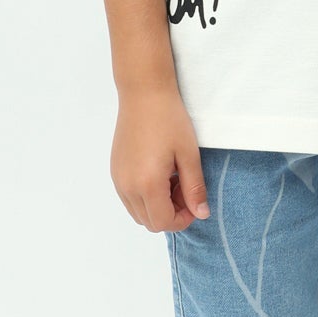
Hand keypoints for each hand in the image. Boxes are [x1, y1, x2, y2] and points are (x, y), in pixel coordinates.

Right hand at [110, 88, 210, 232]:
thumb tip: (202, 214)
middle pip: (149, 222)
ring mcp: (118, 179)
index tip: (194, 201)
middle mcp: (127, 186)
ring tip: (172, 180)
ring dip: (158, 206)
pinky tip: (159, 174)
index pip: (163, 222)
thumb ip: (195, 188)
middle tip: (185, 188)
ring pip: (138, 213)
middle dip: (171, 213)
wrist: (144, 94)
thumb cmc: (169, 120)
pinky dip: (145, 196)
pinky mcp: (115, 171)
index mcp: (147, 184)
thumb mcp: (189, 155)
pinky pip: (129, 198)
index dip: (183, 219)